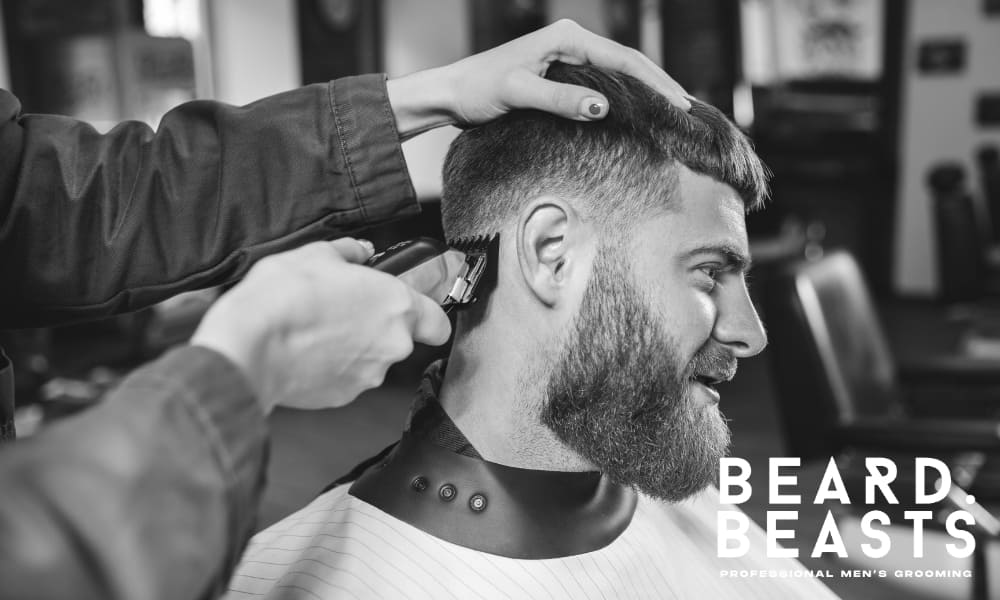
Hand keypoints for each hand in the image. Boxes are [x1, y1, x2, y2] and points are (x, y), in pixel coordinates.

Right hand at [190, 239, 450, 412]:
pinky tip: (307, 352)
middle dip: (377, 328)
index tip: (419, 314)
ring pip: (372, 360)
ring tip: (318, 330)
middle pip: (400, 339)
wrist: (250, 346)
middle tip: (345, 311)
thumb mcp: (316, 254)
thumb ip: (348, 252)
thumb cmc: (285, 298)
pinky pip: (346, 379)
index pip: (438, 322)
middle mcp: (391, 344)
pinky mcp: (343, 396)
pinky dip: (332, 368)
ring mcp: (369, 375)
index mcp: (396, 305)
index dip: (429, 318)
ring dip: (354, 348)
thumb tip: (359, 251)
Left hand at [387, 19, 688, 138]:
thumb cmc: (478, 91)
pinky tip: (639, 111)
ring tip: (674, 110)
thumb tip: (603, 107)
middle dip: (659, 84)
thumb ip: (560, 100)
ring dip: (646, 89)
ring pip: (618, 72)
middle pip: (627, 62)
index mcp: (566, 37)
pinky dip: (626, 95)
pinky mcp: (562, 73)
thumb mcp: (519, 95)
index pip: (622, 59)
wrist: (452, 94)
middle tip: (688, 109)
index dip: (654, 82)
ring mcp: (567, 56)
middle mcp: (571, 41)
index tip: (678, 103)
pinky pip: (603, 82)